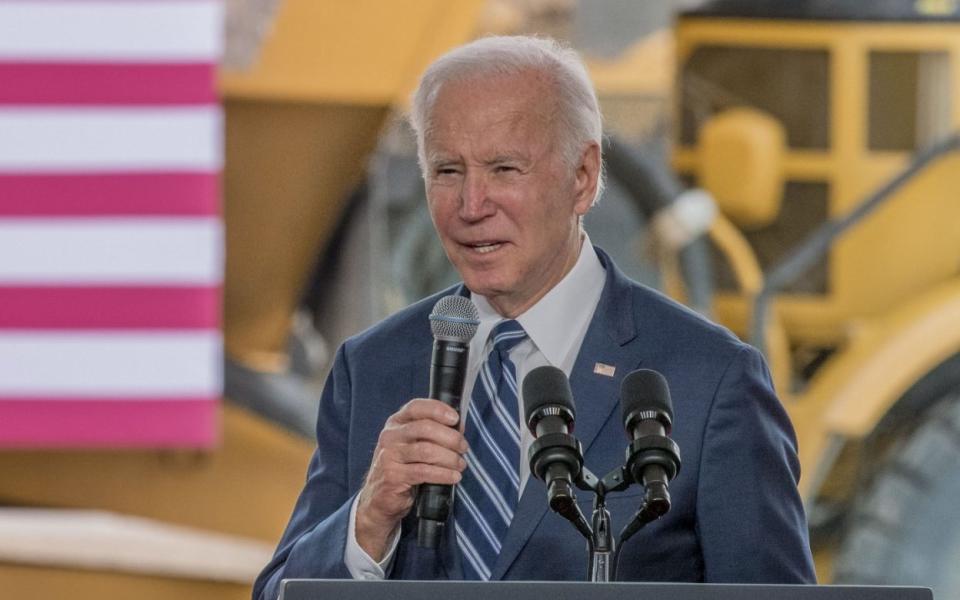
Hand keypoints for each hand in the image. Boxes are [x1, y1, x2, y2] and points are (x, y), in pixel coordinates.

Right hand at [355, 399, 467, 560]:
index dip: (438, 410)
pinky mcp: (393, 476)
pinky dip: (444, 474)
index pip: (416, 407)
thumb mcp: (412, 445)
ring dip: (450, 458)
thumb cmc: (403, 467)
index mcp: (396, 423)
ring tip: (460, 464)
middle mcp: (390, 436)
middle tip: (463, 448)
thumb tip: (458, 428)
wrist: (380, 498)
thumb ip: (431, 434)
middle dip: (451, 438)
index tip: (455, 419)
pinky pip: (424, 472)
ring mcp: (389, 456)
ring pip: (427, 451)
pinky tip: (454, 477)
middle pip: (425, 428)